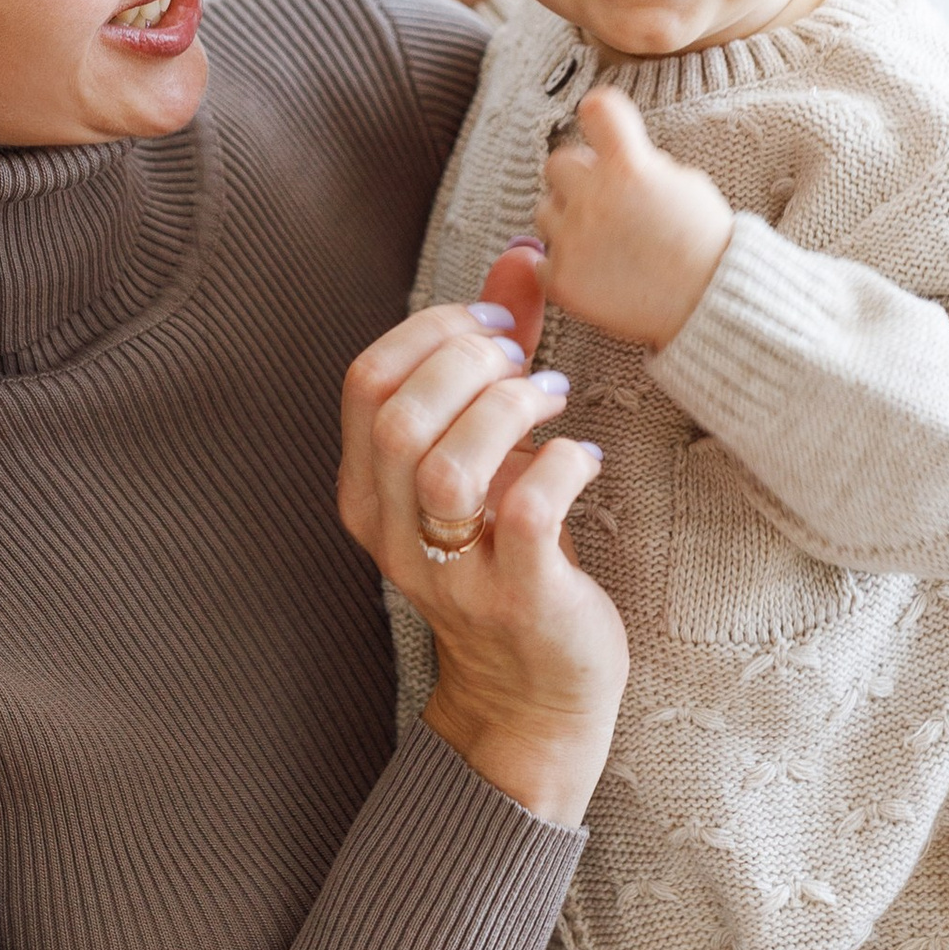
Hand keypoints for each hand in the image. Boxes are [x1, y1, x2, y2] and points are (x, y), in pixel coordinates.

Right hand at [338, 260, 625, 828]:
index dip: (431, 332)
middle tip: (526, 363)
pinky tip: (583, 460)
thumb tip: (524, 255)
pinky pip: (527, 515)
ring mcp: (451, 571)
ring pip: (447, 466)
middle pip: (397, 412)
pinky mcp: (518, 600)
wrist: (534, 694)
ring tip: (554, 402)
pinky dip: (561, 467)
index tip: (497, 325)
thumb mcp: (487, 454)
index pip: (365, 379)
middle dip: (470, 364)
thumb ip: (497, 357)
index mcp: (367, 489)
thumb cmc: (512, 555)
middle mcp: (392, 532)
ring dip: (508, 411)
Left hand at [534, 89, 732, 350]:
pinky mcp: (562, 279)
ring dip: (567, 220)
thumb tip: (611, 155)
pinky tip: (596, 272)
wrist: (709, 305)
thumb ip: (643, 164)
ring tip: (604, 243)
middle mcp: (594, 197)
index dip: (599, 113)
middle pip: (557, 163)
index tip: (601, 124)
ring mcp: (573, 240)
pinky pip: (542, 260)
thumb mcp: (685, 184)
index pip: (596, 110)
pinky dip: (564, 265)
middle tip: (605, 201)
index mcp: (629, 166)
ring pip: (544, 211)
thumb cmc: (704, 244)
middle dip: (578, 177)